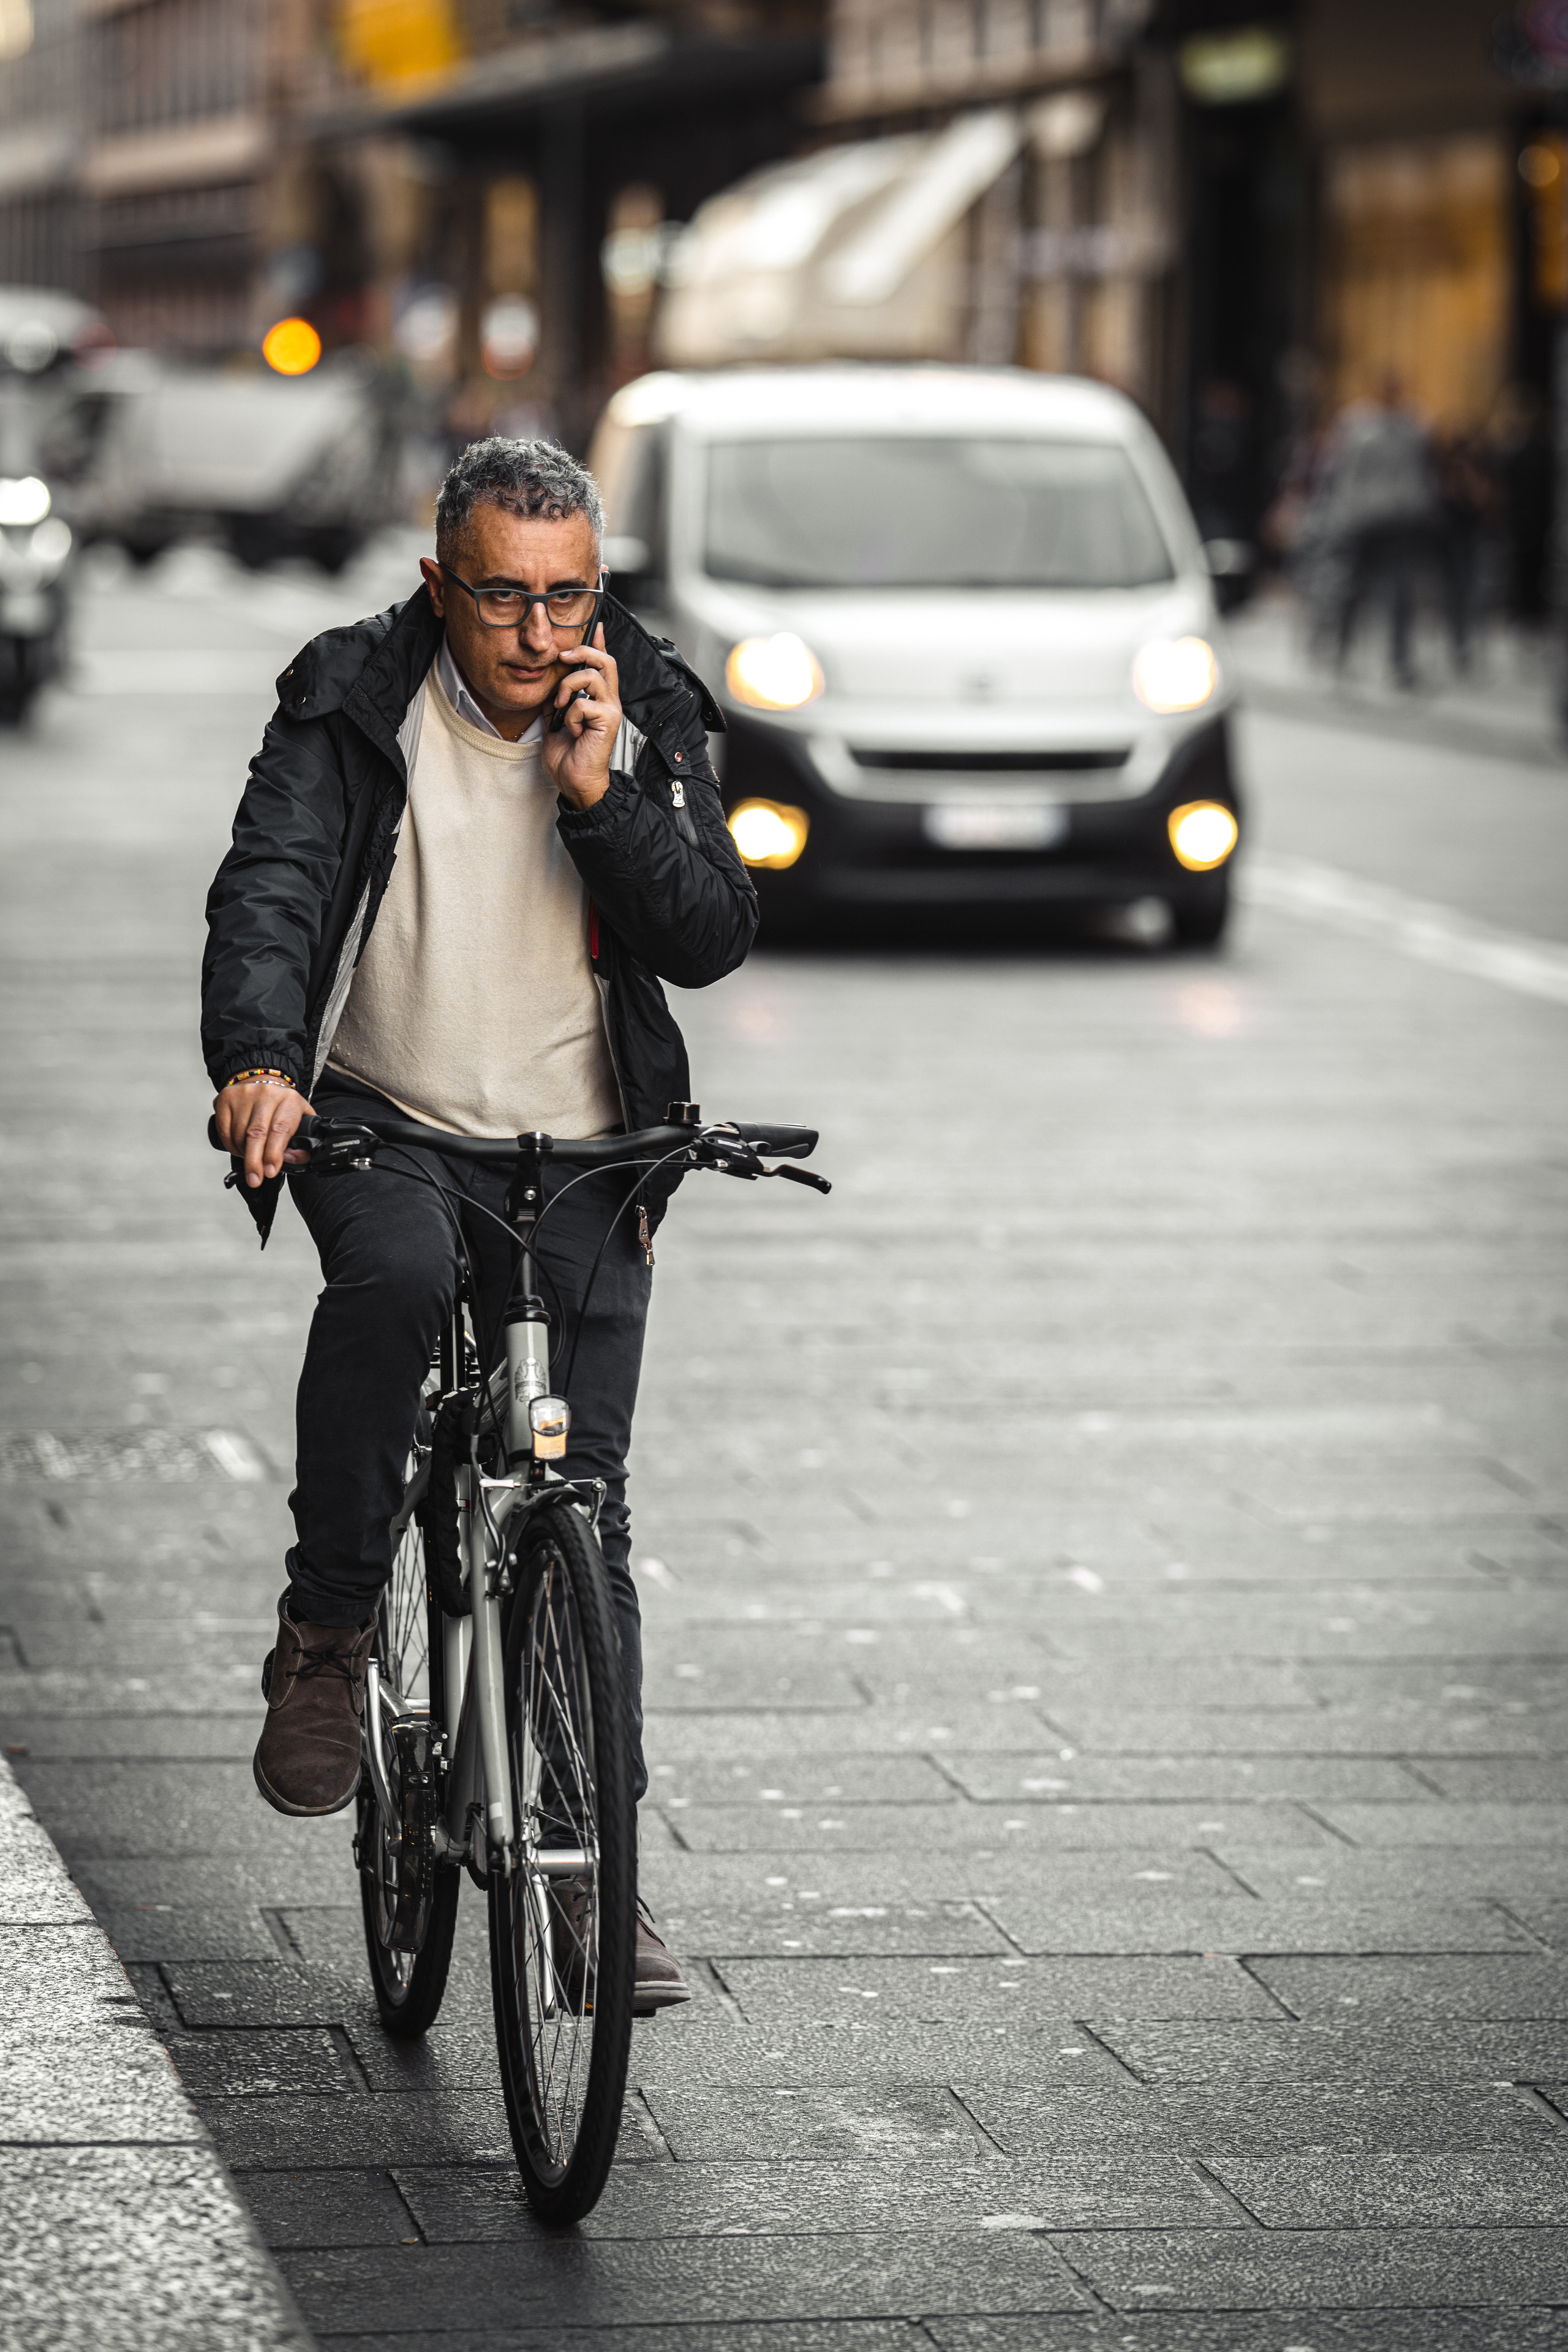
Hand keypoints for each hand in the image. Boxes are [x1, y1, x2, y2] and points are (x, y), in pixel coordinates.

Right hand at [213, 1080, 315, 1189]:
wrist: (264, 1084)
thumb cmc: (283, 1109)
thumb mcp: (302, 1122)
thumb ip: (302, 1145)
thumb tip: (291, 1159)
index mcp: (290, 1100)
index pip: (280, 1129)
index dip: (274, 1153)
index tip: (270, 1172)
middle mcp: (267, 1094)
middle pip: (257, 1133)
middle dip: (254, 1161)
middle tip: (254, 1179)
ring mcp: (244, 1094)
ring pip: (239, 1133)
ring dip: (244, 1153)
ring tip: (252, 1158)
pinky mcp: (226, 1098)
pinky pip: (224, 1130)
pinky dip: (231, 1145)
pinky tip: (240, 1147)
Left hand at [540, 626, 619, 811]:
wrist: (575, 782)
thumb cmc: (569, 757)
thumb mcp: (555, 721)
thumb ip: (556, 701)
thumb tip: (550, 683)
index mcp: (598, 700)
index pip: (603, 664)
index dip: (599, 643)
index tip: (594, 626)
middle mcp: (609, 701)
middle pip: (605, 660)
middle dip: (583, 651)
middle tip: (563, 656)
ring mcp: (610, 710)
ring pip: (591, 676)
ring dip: (568, 687)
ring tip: (560, 706)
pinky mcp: (608, 721)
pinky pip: (583, 703)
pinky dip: (570, 716)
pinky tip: (571, 731)